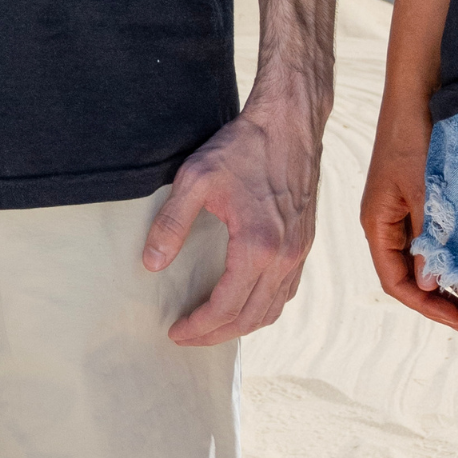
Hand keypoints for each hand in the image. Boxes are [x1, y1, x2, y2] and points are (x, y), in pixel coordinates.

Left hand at [142, 94, 324, 345]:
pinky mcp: (305, 240)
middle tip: (188, 336)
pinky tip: (246, 299)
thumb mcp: (196, 178)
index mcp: (258, 246)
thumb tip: (151, 264)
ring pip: (273, 308)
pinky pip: (287, 290)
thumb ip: (171, 223)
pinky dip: (264, 306)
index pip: (226, 307)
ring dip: (242, 325)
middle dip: (216, 334)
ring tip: (213, 325)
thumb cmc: (245, 146)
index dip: (198, 327)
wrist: (289, 121)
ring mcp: (300, 250)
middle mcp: (285, 255)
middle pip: (251, 318)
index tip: (175, 331)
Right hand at [359, 100, 457, 332]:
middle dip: (435, 295)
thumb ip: (426, 237)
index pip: (395, 282)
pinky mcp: (417, 192)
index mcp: (376, 222)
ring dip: (442, 272)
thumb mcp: (423, 190)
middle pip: (405, 272)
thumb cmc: (413, 135)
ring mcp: (400, 206)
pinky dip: (447, 248)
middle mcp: (385, 219)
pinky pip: (429, 232)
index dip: (425, 306)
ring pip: (419, 253)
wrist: (417, 89)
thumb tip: (430, 285)